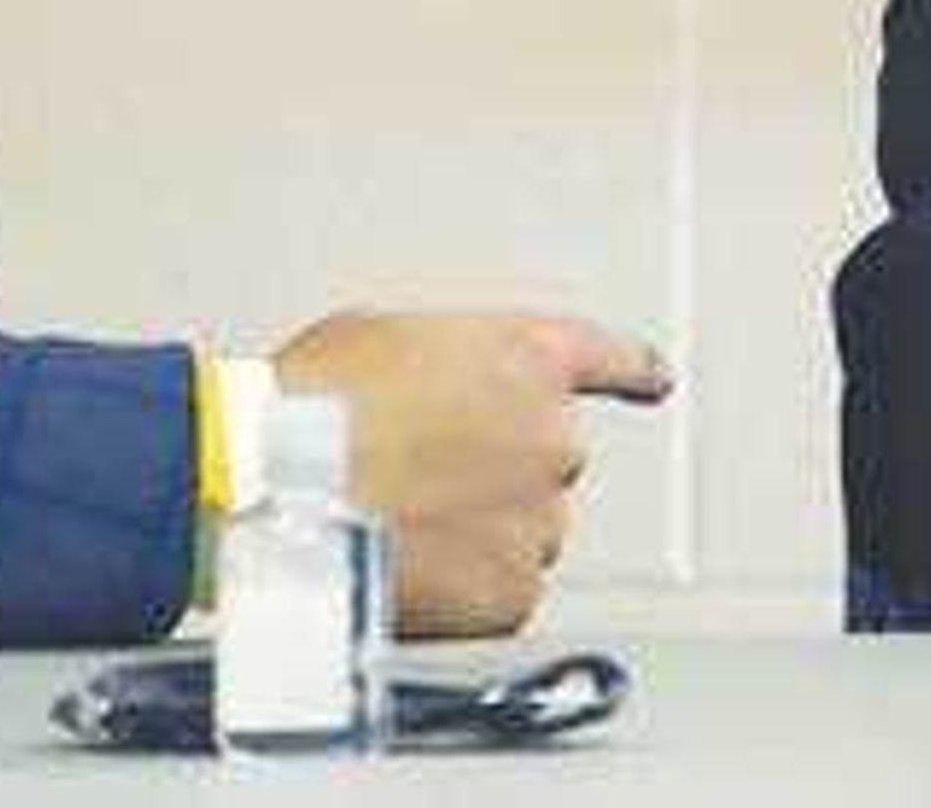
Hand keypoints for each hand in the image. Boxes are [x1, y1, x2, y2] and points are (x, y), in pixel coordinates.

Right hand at [271, 309, 673, 638]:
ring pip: (524, 530)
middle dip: (495, 470)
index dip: (632, 369)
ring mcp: (539, 518)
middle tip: (420, 477)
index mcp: (526, 358)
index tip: (655, 378)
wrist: (275, 485)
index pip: (606, 358)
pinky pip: (501, 591)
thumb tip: (446, 398)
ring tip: (399, 523)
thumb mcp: (388, 338)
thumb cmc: (312, 405)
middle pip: (546, 458)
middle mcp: (552, 436)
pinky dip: (463, 589)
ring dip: (479, 531)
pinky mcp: (513, 592)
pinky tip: (407, 566)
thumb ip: (452, 363)